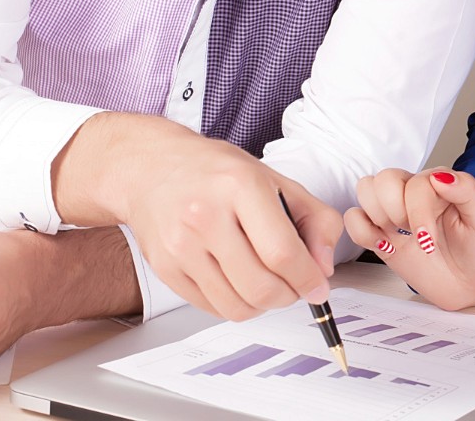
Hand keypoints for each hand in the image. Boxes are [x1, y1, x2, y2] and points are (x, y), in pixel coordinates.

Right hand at [54, 113, 342, 321]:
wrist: (151, 167)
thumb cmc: (216, 172)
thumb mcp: (275, 179)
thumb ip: (314, 219)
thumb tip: (323, 267)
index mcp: (239, 186)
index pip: (282, 251)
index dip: (308, 278)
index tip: (318, 287)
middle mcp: (205, 216)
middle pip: (260, 286)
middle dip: (288, 296)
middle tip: (294, 286)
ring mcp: (181, 245)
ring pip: (236, 306)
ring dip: (262, 305)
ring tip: (267, 284)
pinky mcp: (165, 268)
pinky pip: (211, 307)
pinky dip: (235, 304)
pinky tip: (239, 282)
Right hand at [344, 167, 474, 310]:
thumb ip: (467, 191)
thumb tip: (440, 176)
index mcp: (439, 184)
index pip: (414, 183)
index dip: (417, 211)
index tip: (428, 240)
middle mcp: (415, 194)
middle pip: (383, 179)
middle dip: (393, 210)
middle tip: (413, 235)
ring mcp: (396, 214)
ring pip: (365, 190)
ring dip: (376, 216)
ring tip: (396, 236)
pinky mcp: (383, 235)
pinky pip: (355, 219)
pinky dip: (361, 231)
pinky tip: (383, 245)